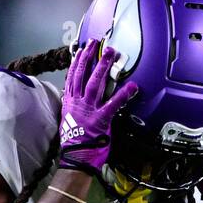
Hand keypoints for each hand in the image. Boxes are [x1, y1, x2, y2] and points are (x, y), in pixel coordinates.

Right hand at [57, 40, 138, 177]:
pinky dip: (122, 95)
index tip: (81, 49)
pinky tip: (132, 86)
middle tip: (97, 44)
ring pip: (95, 83)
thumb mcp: (70, 120)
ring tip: (111, 54)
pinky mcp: (100, 119)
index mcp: (70, 102)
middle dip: (90, 57)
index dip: (77, 61)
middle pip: (83, 74)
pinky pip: (113, 104)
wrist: (75, 158)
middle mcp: (77, 102)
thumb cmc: (75, 142)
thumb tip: (80, 98)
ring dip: (103, 67)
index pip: (72, 76)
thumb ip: (76, 106)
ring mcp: (89, 110)